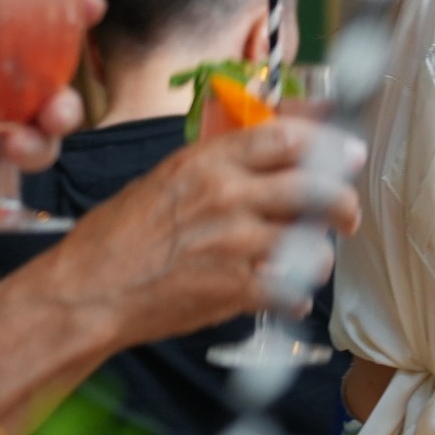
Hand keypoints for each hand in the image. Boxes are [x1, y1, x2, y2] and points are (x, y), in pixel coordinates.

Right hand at [17, 118, 363, 350]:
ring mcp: (234, 242)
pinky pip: (292, 290)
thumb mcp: (166, 178)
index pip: (286, 136)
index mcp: (207, 161)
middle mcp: (227, 195)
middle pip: (315, 186)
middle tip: (347, 213)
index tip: (347, 152)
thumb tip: (267, 150)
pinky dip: (297, 296)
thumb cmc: (118, 236)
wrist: (86, 290)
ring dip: (318, 255)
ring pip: (311, 243)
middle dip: (343, 201)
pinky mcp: (234, 288)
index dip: (327, 142)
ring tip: (310, 261)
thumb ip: (218, 165)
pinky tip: (289, 297)